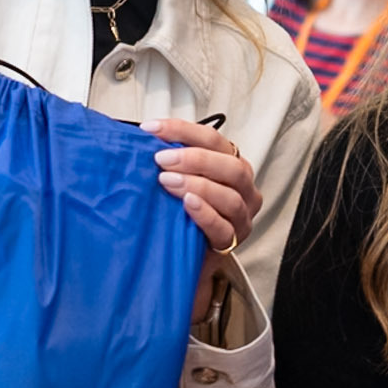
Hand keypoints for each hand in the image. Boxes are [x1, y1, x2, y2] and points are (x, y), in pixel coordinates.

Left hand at [145, 118, 259, 251]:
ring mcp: (241, 217)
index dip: (182, 130)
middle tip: (161, 159)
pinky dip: (205, 213)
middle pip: (231, 166)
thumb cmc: (183, 213)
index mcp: (232, 165)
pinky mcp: (232, 242)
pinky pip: (223, 227)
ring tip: (167, 181)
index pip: (214, 140)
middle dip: (194, 158)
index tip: (151, 129)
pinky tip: (187, 203)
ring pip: (230, 197)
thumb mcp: (179, 181)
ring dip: (196, 185)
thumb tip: (144, 137)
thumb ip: (172, 161)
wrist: (187, 257)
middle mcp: (243, 189)